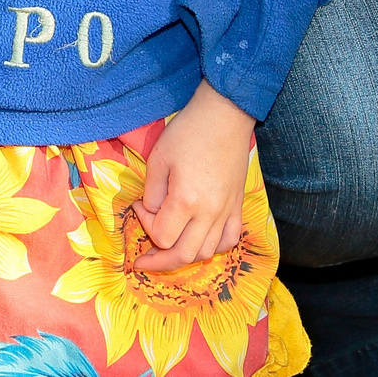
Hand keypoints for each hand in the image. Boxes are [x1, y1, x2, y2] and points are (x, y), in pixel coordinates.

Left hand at [134, 80, 254, 271]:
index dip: (145, 225)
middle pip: (184, 255)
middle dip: (160, 260)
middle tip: (143, 259)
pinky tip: (200, 240)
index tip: (139, 205)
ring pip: (207, 252)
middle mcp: (210, 214)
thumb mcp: (158, 159)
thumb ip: (151, 192)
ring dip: (185, 254)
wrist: (224, 118)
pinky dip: (213, 247)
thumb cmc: (187, 133)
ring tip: (169, 247)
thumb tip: (149, 212)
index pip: (162, 236)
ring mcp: (227, 213)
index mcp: (186, 201)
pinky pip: (229, 240)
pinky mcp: (238, 207)